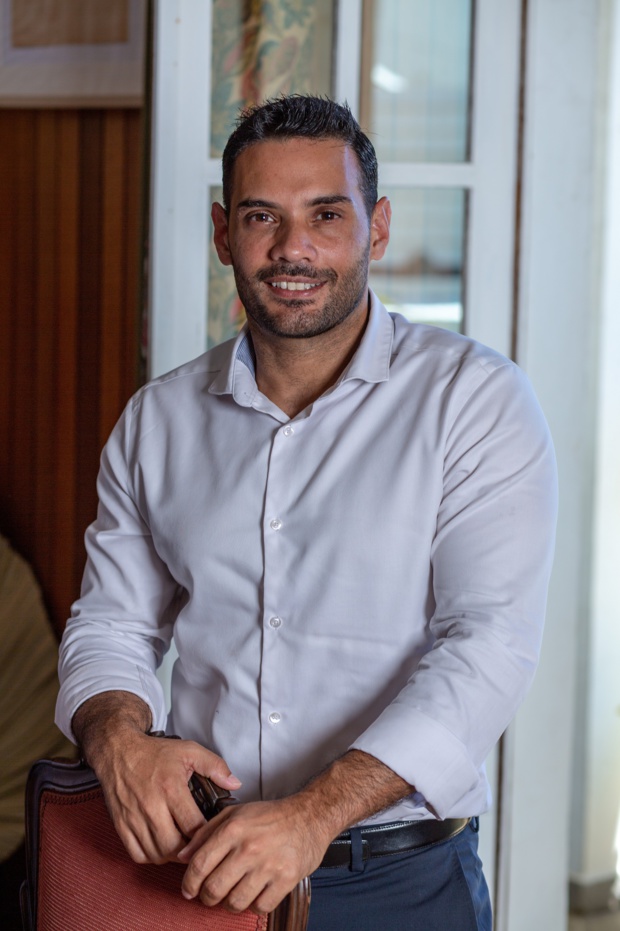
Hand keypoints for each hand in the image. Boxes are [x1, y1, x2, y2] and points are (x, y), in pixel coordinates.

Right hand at [99, 731, 241, 864]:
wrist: (118, 751)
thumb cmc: (155, 753)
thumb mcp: (189, 750)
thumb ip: (215, 766)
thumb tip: (235, 784)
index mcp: (171, 788)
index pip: (193, 827)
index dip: (206, 836)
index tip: (213, 835)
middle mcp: (151, 806)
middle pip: (175, 847)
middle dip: (190, 851)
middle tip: (199, 846)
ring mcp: (134, 818)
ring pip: (157, 854)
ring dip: (173, 856)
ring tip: (183, 846)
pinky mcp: (121, 826)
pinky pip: (138, 855)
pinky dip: (152, 857)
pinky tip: (162, 846)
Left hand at [178, 795, 329, 914]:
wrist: (310, 816)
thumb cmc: (271, 816)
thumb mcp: (235, 814)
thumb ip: (206, 833)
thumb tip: (183, 856)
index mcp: (234, 829)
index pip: (200, 864)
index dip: (189, 882)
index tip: (188, 889)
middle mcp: (249, 847)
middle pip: (214, 888)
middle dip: (206, 896)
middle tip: (210, 894)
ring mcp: (268, 865)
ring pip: (235, 902)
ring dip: (229, 903)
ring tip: (232, 893)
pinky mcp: (286, 879)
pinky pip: (260, 906)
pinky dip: (254, 904)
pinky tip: (255, 892)